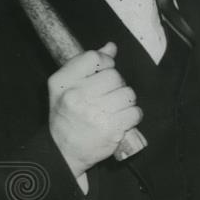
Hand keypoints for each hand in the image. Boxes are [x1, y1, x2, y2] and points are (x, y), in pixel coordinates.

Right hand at [48, 42, 142, 176]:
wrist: (64, 152)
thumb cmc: (66, 116)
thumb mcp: (65, 87)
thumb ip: (86, 64)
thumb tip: (111, 47)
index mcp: (64, 83)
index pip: (94, 58)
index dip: (105, 63)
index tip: (103, 73)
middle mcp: (77, 97)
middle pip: (115, 76)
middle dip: (116, 85)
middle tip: (108, 96)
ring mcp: (95, 114)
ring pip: (128, 94)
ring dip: (125, 101)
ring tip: (113, 109)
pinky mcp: (111, 130)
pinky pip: (135, 112)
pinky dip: (132, 116)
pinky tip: (120, 119)